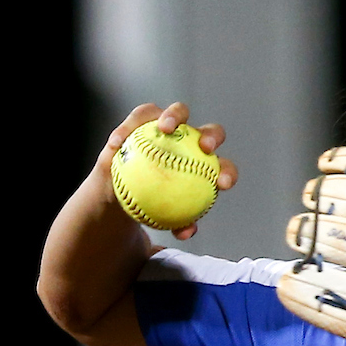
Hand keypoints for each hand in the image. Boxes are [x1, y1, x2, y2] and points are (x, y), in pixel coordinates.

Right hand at [100, 102, 238, 240]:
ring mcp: (170, 126)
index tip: (222, 184)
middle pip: (212, 132)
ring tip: (164, 128)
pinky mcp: (144, 118)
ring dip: (174, 116)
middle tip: (205, 148)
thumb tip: (184, 233)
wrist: (126, 191)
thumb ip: (177, 223)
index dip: (228, 173)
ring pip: (178, 113)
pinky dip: (128, 129)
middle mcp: (193, 142)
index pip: (224, 167)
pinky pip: (138, 119)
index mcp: (205, 166)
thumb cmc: (152, 204)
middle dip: (213, 136)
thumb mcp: (164, 217)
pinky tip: (117, 143)